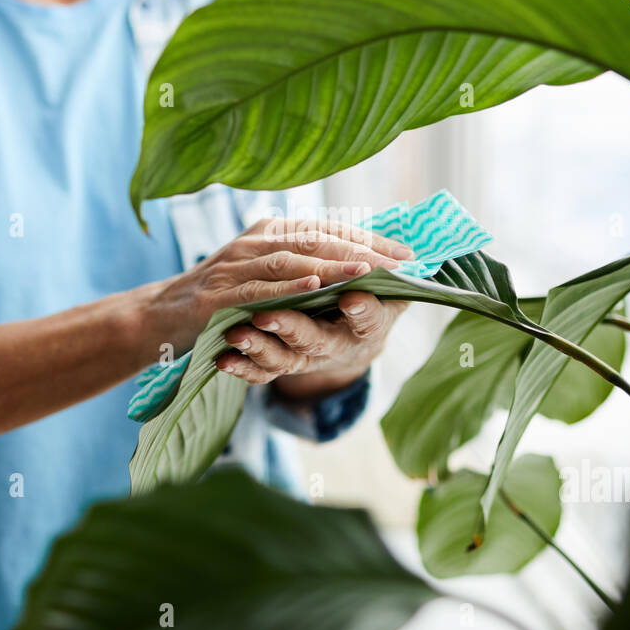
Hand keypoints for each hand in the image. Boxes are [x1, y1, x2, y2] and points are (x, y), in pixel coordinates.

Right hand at [145, 218, 412, 353]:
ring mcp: (234, 264)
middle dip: (360, 248)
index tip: (407, 252)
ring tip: (367, 270)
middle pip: (315, 238)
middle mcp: (254, 240)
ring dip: (331, 263)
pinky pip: (259, 288)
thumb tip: (358, 261)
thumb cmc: (221, 297)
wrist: (160, 316)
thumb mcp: (261, 271)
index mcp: (270, 232)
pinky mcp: (219, 294)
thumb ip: (299, 262)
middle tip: (398, 261)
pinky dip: (289, 287)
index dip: (369, 238)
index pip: (327, 229)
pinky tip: (316, 287)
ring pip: (291, 259)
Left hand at [217, 291, 407, 399]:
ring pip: (281, 359)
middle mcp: (333, 345)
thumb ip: (391, 277)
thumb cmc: (366, 306)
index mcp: (366, 327)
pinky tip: (223, 360)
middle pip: (314, 339)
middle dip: (291, 327)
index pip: (368, 320)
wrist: (347, 343)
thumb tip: (406, 255)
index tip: (350, 297)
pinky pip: (259, 374)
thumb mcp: (389, 296)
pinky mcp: (279, 367)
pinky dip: (241, 369)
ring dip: (258, 347)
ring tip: (236, 335)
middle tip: (266, 315)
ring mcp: (304, 358)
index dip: (361, 311)